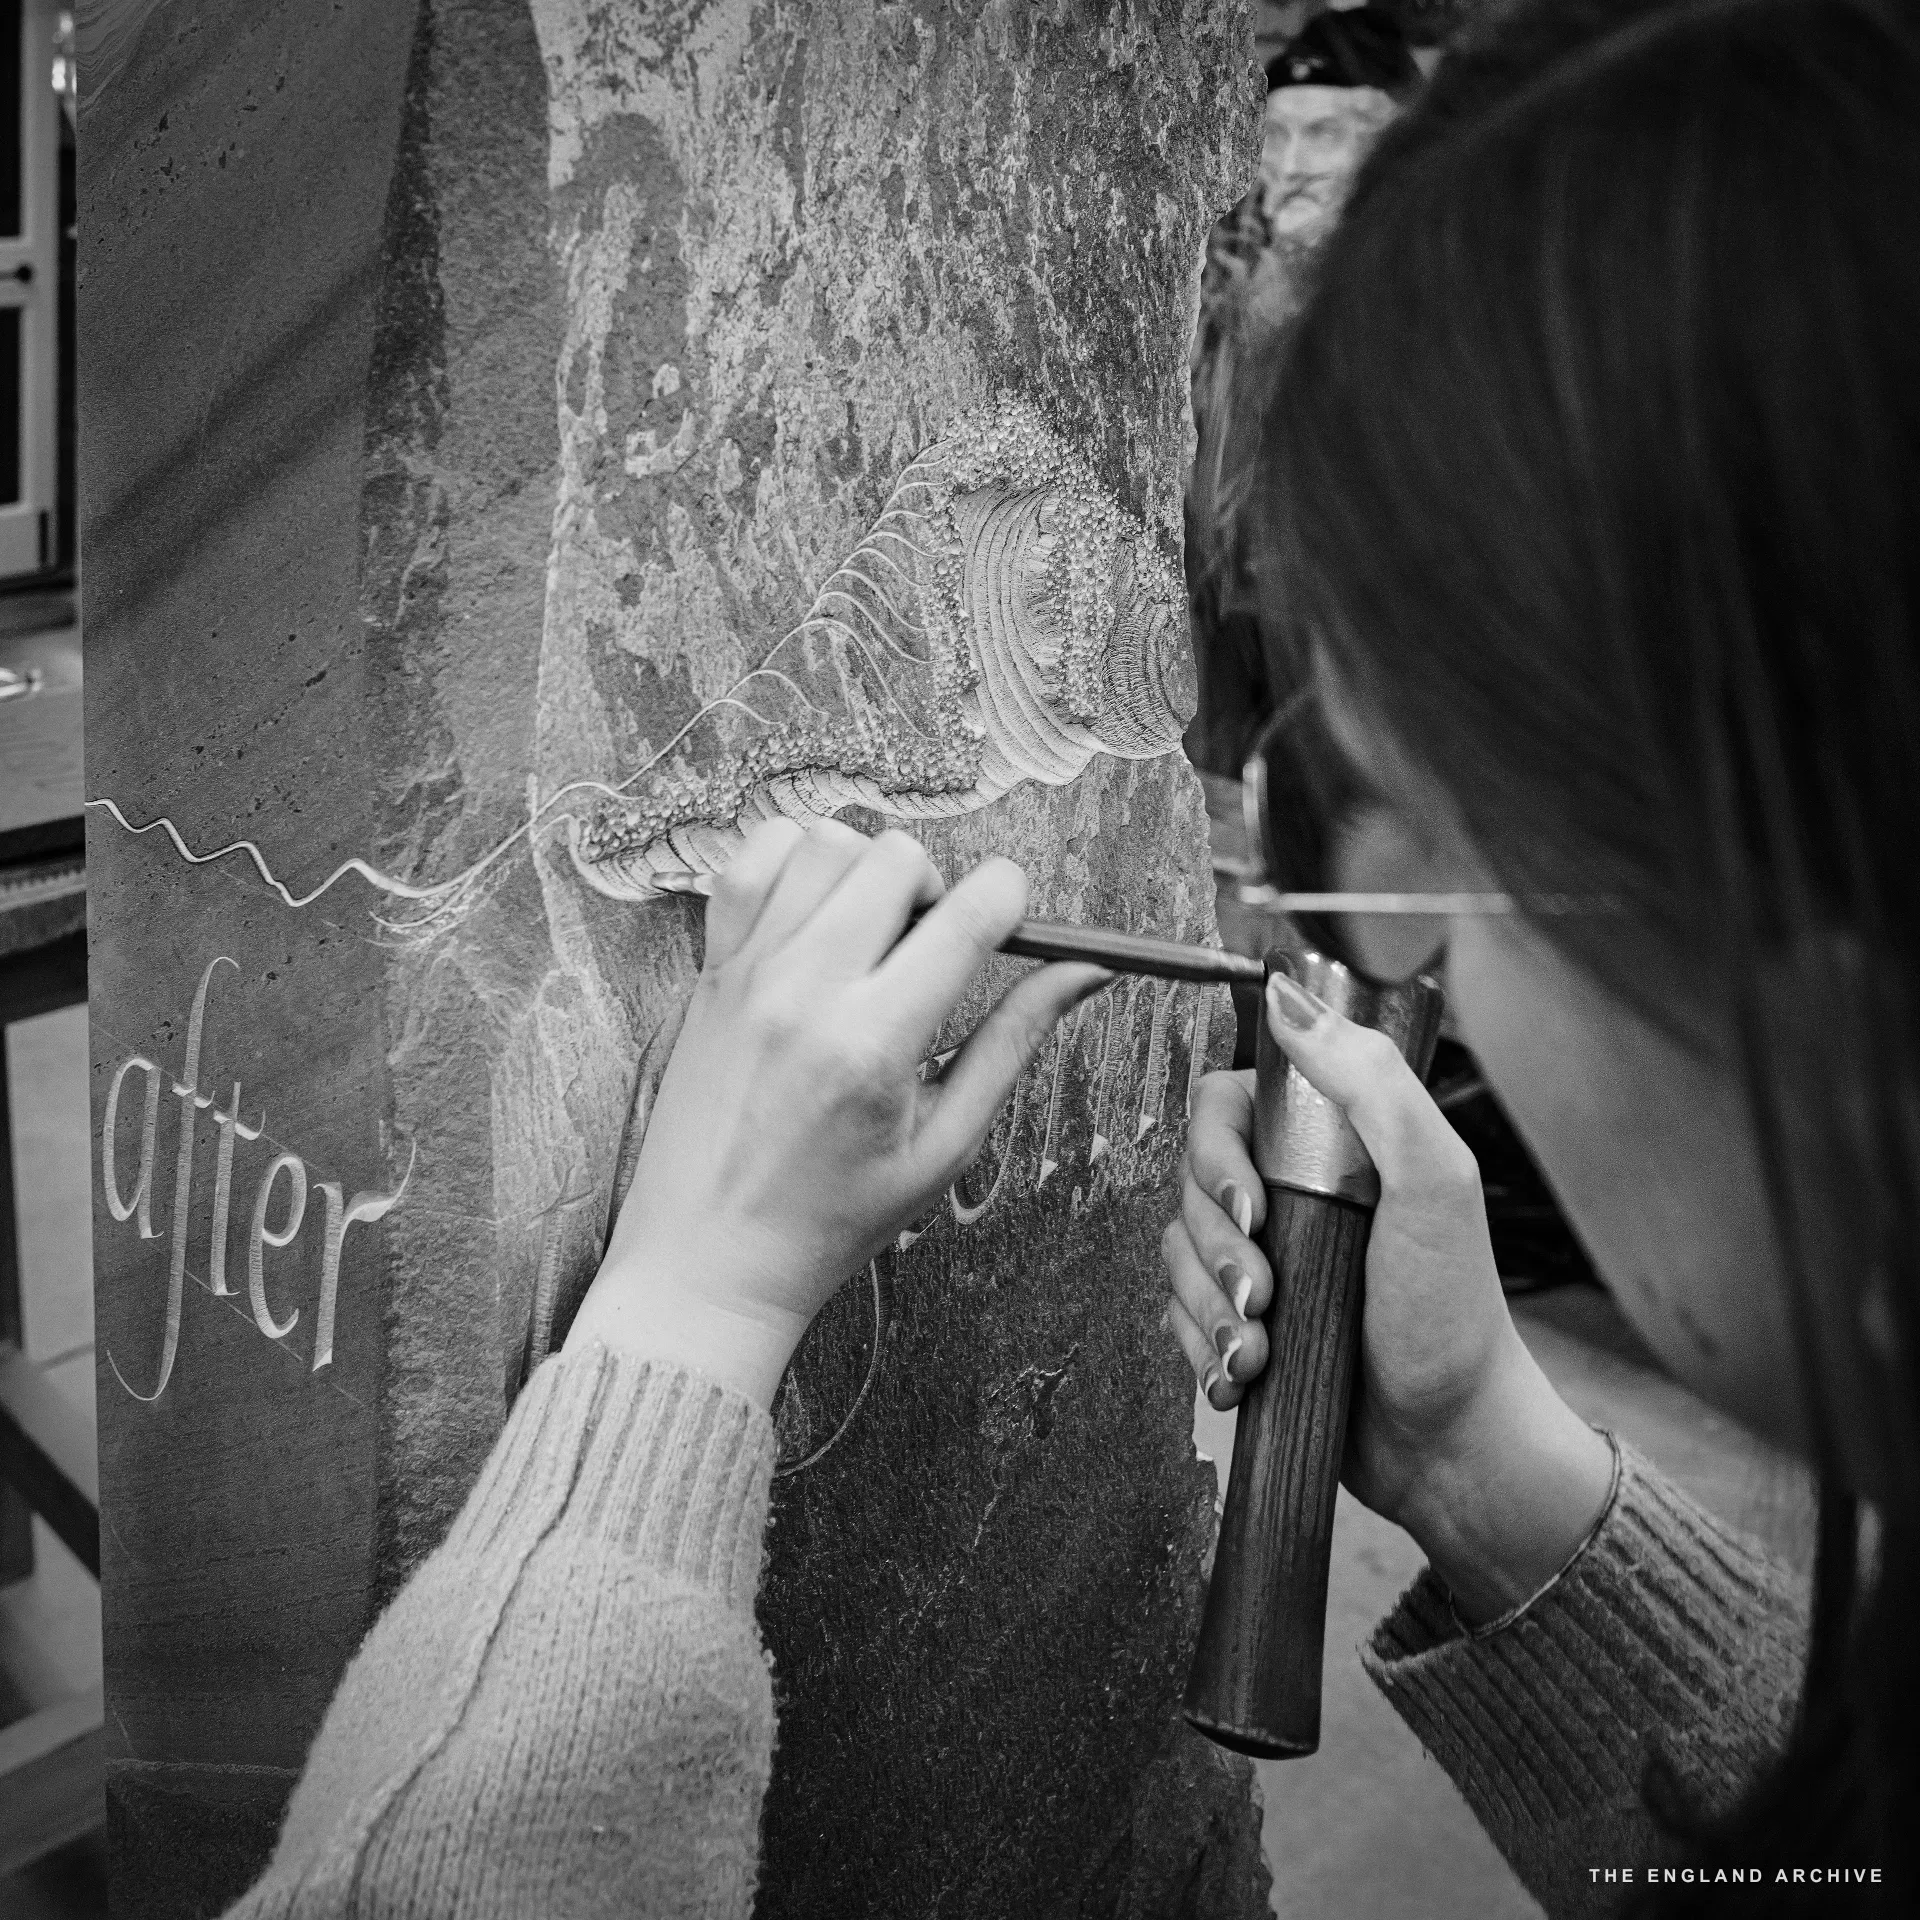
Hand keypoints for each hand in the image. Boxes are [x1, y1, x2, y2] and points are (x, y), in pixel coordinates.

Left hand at [569, 818, 1109, 1406]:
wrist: (708, 1258)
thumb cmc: (827, 1218)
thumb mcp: (944, 1145)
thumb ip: (1013, 1044)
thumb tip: (1082, 973)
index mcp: (874, 1045)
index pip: (969, 913)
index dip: (1009, 899)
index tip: (1010, 921)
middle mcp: (804, 993)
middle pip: (897, 858)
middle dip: (937, 886)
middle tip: (931, 947)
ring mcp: (747, 972)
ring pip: (824, 842)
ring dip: (865, 871)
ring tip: (870, 934)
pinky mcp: (710, 970)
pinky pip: (751, 862)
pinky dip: (792, 864)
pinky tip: (813, 916)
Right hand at [1162, 968, 1613, 1621]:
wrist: (1450, 1445)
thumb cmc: (1455, 1314)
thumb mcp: (1433, 1181)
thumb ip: (1369, 1082)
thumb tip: (1288, 996)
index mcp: (1330, 1144)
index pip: (1223, 1107)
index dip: (1216, 1156)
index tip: (1252, 1205)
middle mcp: (1291, 1192)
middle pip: (1189, 1185)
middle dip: (1215, 1248)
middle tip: (1262, 1294)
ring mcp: (1265, 1259)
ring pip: (1176, 1255)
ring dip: (1207, 1309)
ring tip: (1258, 1350)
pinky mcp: (1244, 1323)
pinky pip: (1178, 1318)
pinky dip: (1200, 1349)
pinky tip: (1241, 1377)